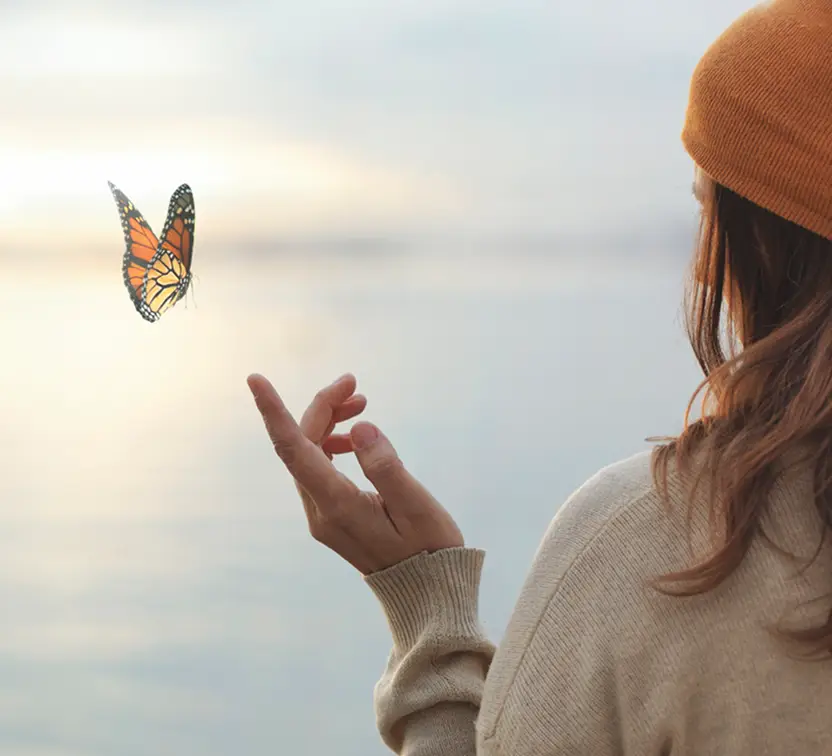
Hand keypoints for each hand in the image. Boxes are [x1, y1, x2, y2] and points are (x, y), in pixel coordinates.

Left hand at [246, 372, 463, 574]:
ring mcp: (322, 516)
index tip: (255, 379)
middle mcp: (320, 512)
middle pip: (301, 445)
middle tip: (354, 383)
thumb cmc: (429, 550)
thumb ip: (386, 467)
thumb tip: (360, 428)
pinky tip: (354, 437)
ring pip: (308, 455)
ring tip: (361, 402)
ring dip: (327, 422)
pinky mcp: (330, 517)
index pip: (294, 450)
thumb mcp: (417, 507)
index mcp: (338, 506)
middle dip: (321, 406)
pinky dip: (331, 443)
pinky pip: (318, 469)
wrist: (426, 595)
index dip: (273, 412)